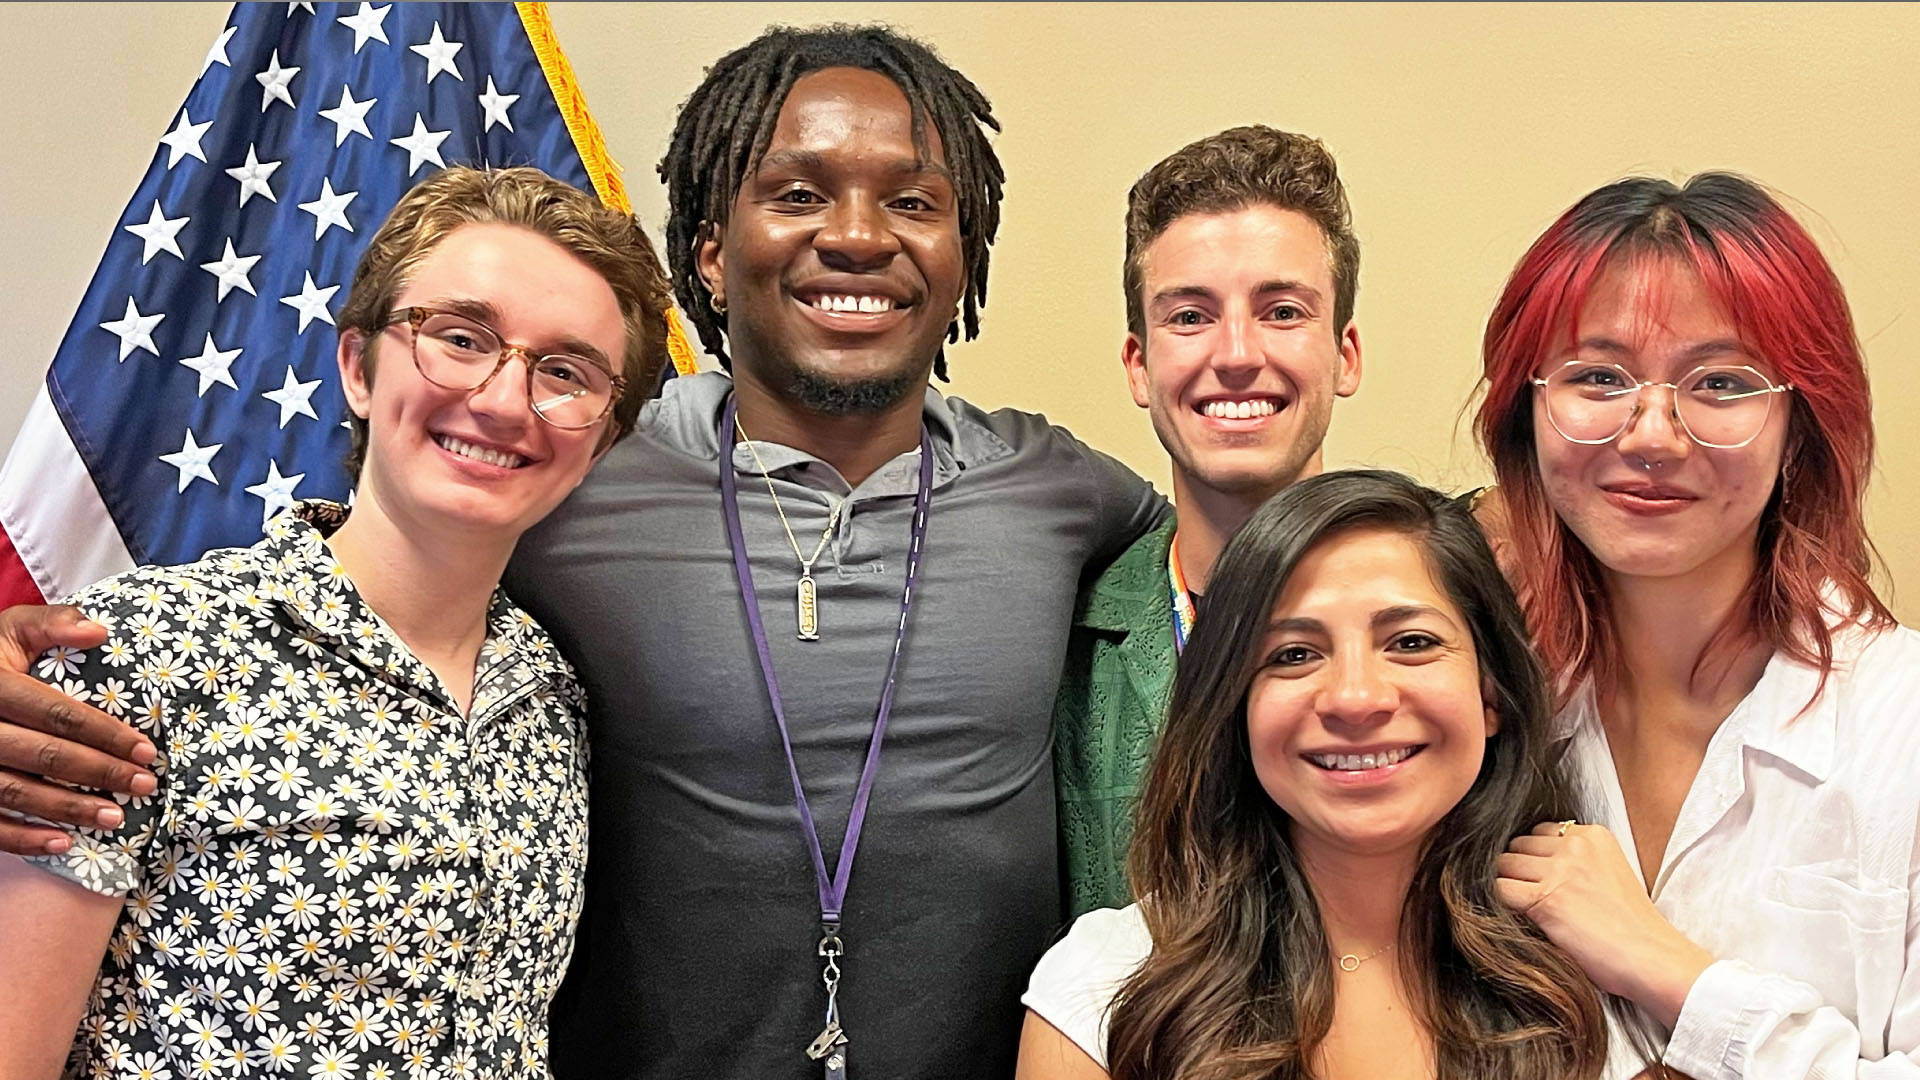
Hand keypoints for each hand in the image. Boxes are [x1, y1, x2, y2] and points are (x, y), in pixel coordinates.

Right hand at [0, 604, 156, 854]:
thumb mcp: (7, 631)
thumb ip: (50, 625)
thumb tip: (99, 631)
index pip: (57, 713)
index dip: (105, 733)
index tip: (146, 750)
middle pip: (45, 756)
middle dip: (100, 773)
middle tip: (145, 785)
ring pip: (18, 793)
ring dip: (70, 809)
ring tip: (116, 818)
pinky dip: (23, 840)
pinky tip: (63, 844)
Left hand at [1494, 821, 1713, 1027]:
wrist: (1652, 958)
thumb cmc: (1631, 927)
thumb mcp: (1608, 873)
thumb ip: (1575, 861)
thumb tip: (1530, 862)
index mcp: (1594, 835)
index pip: (1540, 832)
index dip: (1537, 858)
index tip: (1545, 879)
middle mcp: (1575, 846)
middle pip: (1518, 845)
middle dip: (1520, 870)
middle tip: (1535, 896)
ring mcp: (1560, 870)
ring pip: (1504, 865)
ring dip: (1510, 886)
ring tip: (1531, 910)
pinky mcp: (1546, 898)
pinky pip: (1500, 890)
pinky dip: (1502, 904)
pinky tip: (1522, 919)